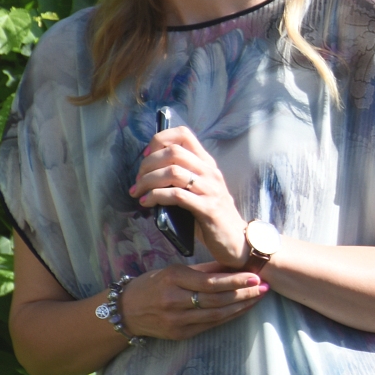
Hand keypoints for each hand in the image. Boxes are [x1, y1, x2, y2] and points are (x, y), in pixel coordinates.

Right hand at [118, 262, 268, 341]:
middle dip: (244, 293)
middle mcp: (173, 301)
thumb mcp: (175, 271)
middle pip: (216, 300)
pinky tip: (243, 309)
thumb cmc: (153, 285)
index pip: (210, 282)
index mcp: (172, 280)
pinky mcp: (179, 334)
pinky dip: (230, 317)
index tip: (255, 275)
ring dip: (242, 306)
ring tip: (260, 297)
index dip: (235, 280)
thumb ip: (205, 270)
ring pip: (216, 315)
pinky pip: (210, 325)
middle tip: (265, 286)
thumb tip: (235, 264)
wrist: (125, 311)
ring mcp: (176, 321)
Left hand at [131, 126, 248, 267]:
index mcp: (207, 164)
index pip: (184, 134)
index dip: (160, 140)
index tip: (146, 156)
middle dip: (147, 164)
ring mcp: (210, 189)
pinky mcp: (208, 208)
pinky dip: (156, 197)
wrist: (236, 240)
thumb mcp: (199, 190)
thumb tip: (148, 172)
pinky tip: (147, 203)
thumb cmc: (211, 215)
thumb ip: (182, 177)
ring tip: (137, 192)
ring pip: (173, 172)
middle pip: (173, 152)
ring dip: (148, 181)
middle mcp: (210, 172)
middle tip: (137, 180)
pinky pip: (177, 195)